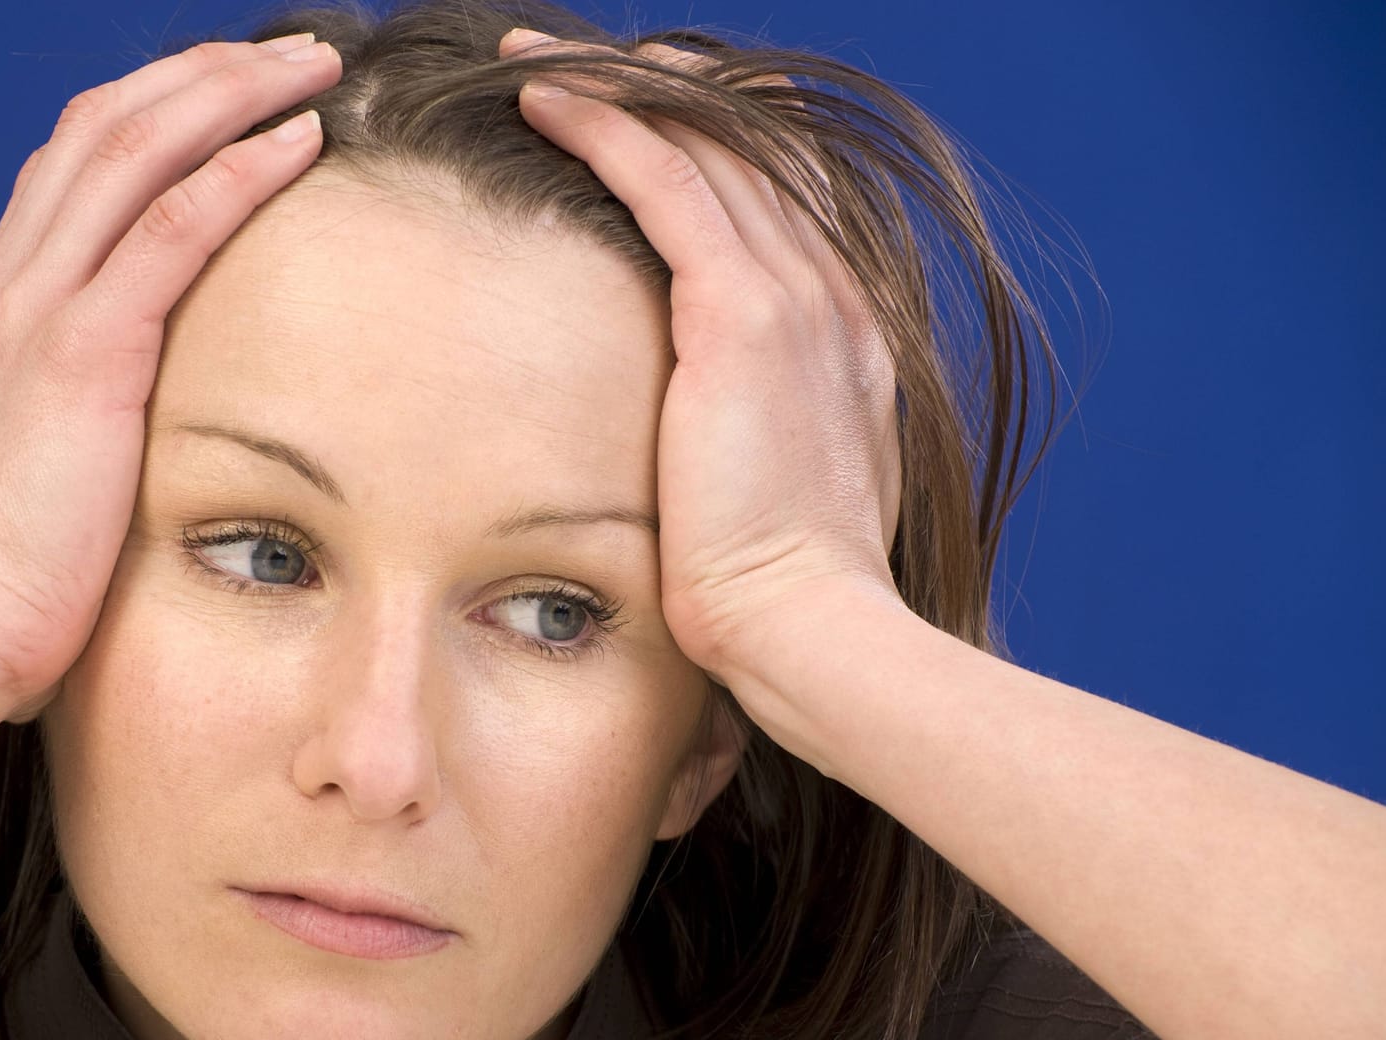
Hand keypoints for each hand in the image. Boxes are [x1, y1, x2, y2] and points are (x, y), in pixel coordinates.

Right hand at [0, 34, 340, 722]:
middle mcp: (0, 291)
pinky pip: (170, 228)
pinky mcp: (81, 354)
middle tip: (282, 56)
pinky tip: (297, 141)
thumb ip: (51, 428)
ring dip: (228, 92)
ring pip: (134, 150)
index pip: (66, 177)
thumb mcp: (17, 478)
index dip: (149, 121)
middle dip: (196, 76)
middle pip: (99, 130)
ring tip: (308, 65)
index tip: (222, 102)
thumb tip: (101, 439)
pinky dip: (237, 170)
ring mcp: (33, 312)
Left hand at [499, 28, 904, 677]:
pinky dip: (603, 124)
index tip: (652, 119)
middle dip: (662, 97)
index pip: (782, 204)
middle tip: (584, 66)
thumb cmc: (780, 596)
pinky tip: (542, 98)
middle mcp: (833, 298)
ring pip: (704, 145)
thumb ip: (756, 450)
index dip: (717, 145)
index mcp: (847, 340)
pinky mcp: (740, 312)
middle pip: (747, 154)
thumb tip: (710, 463)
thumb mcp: (776, 503)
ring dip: (617, 91)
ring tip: (538, 64)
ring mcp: (796, 298)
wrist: (809, 629)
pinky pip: (664, 178)